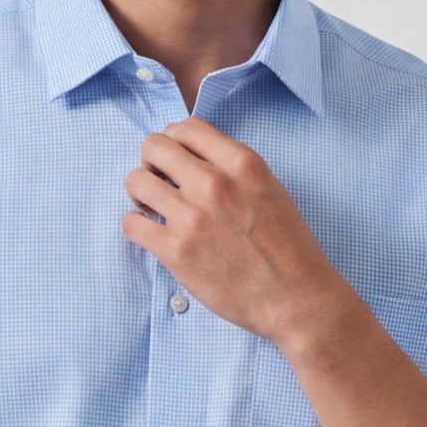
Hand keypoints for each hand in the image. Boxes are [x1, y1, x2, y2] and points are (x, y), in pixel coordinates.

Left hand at [121, 114, 342, 343]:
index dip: (173, 140)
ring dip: (140, 194)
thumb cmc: (288, 249)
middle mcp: (214, 183)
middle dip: (152, 162)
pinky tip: (152, 234)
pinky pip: (131, 223)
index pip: (186, 128)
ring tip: (153, 210)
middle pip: (154, 147)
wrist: (295, 299)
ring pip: (136, 181)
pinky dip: (137, 226)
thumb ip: (234, 169)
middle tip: (159, 182)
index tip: (174, 160)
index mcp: (241, 163)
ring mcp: (191, 216)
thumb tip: (197, 161)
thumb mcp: (271, 190)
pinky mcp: (175, 251)